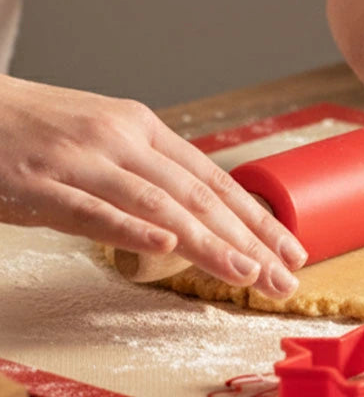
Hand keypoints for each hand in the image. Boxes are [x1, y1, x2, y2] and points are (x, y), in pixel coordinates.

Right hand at [0, 75, 305, 297]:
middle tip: (283, 274)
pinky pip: (93, 210)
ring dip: (209, 242)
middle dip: (249, 238)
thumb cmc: (37, 127)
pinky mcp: (40, 184)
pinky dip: (133, 228)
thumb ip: (144, 169)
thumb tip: (189, 210)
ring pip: (160, 204)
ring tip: (246, 273)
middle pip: (199, 193)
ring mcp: (82, 160)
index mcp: (143, 127)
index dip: (256, 215)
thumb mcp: (102, 136)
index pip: (212, 178)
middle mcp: (123, 139)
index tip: (289, 247)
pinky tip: (168, 245)